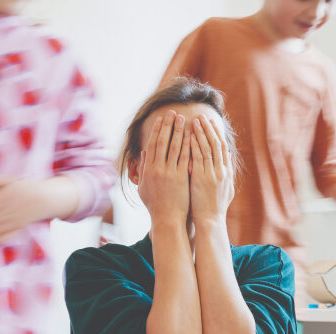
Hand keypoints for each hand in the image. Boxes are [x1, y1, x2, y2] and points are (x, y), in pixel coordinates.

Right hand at [137, 111, 190, 226]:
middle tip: (173, 113)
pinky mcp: (182, 178)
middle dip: (168, 126)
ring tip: (183, 119)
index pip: (153, 144)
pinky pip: (186, 158)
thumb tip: (144, 152)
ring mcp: (171, 173)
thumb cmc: (156, 205)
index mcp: (149, 170)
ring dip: (179, 131)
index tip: (161, 119)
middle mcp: (158, 169)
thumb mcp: (144, 187)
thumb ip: (143, 169)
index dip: (157, 130)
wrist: (167, 219)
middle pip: (163, 142)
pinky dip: (188, 145)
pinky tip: (192, 136)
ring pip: (175, 147)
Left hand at [189, 115, 232, 223]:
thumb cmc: (215, 208)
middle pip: (216, 144)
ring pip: (207, 148)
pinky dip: (194, 145)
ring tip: (194, 121)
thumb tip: (229, 157)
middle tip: (202, 117)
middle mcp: (222, 171)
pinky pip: (197, 157)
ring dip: (200, 133)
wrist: (211, 221)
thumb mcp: (226, 189)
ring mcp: (212, 174)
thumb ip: (227, 173)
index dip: (217, 135)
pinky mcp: (202, 178)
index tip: (211, 124)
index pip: (223, 148)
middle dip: (209, 129)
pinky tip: (189, 136)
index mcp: (227, 173)